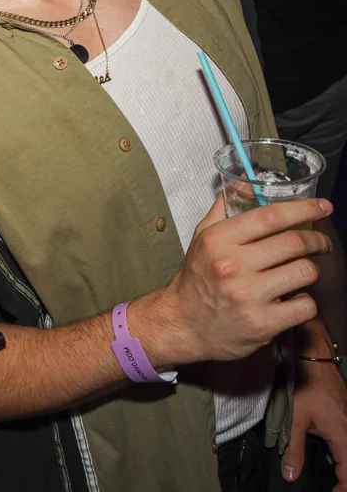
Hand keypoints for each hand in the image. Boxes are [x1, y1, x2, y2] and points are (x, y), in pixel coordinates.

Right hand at [135, 193, 332, 364]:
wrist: (184, 324)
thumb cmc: (197, 278)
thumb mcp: (201, 238)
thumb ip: (223, 209)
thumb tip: (246, 183)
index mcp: (218, 240)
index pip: (270, 216)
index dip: (303, 208)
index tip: (322, 206)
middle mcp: (232, 265)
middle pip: (294, 242)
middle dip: (317, 240)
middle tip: (321, 243)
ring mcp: (248, 295)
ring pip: (305, 272)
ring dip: (310, 270)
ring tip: (300, 272)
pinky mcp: (263, 323)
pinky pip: (305, 306)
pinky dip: (305, 302)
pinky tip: (291, 300)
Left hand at [281, 360, 346, 488]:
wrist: (314, 359)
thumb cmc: (305, 384)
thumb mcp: (295, 418)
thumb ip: (294, 449)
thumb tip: (291, 474)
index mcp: (343, 437)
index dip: (341, 490)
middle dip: (344, 482)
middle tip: (332, 489)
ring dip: (343, 468)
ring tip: (332, 479)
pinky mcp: (346, 418)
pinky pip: (346, 442)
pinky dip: (341, 454)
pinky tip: (330, 456)